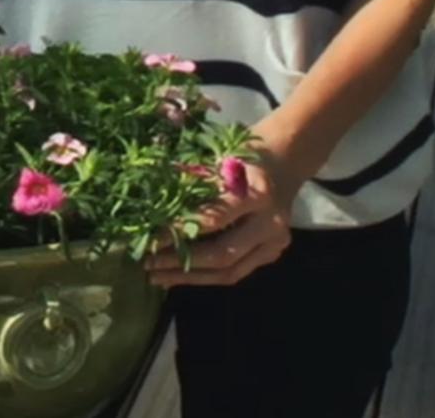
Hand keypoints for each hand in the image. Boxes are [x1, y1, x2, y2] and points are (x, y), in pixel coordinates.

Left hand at [145, 151, 298, 287]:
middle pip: (223, 254)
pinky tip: (180, 276)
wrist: (286, 160)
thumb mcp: (220, 160)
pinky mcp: (271, 254)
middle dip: (182, 262)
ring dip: (190, 277)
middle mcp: (271, 223)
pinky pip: (236, 272)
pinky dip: (206, 276)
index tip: (150, 238)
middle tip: (148, 264)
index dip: (180, 231)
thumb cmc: (246, 156)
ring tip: (158, 277)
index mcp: (258, 194)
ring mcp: (275, 243)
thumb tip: (153, 210)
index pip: (214, 219)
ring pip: (230, 272)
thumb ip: (194, 186)